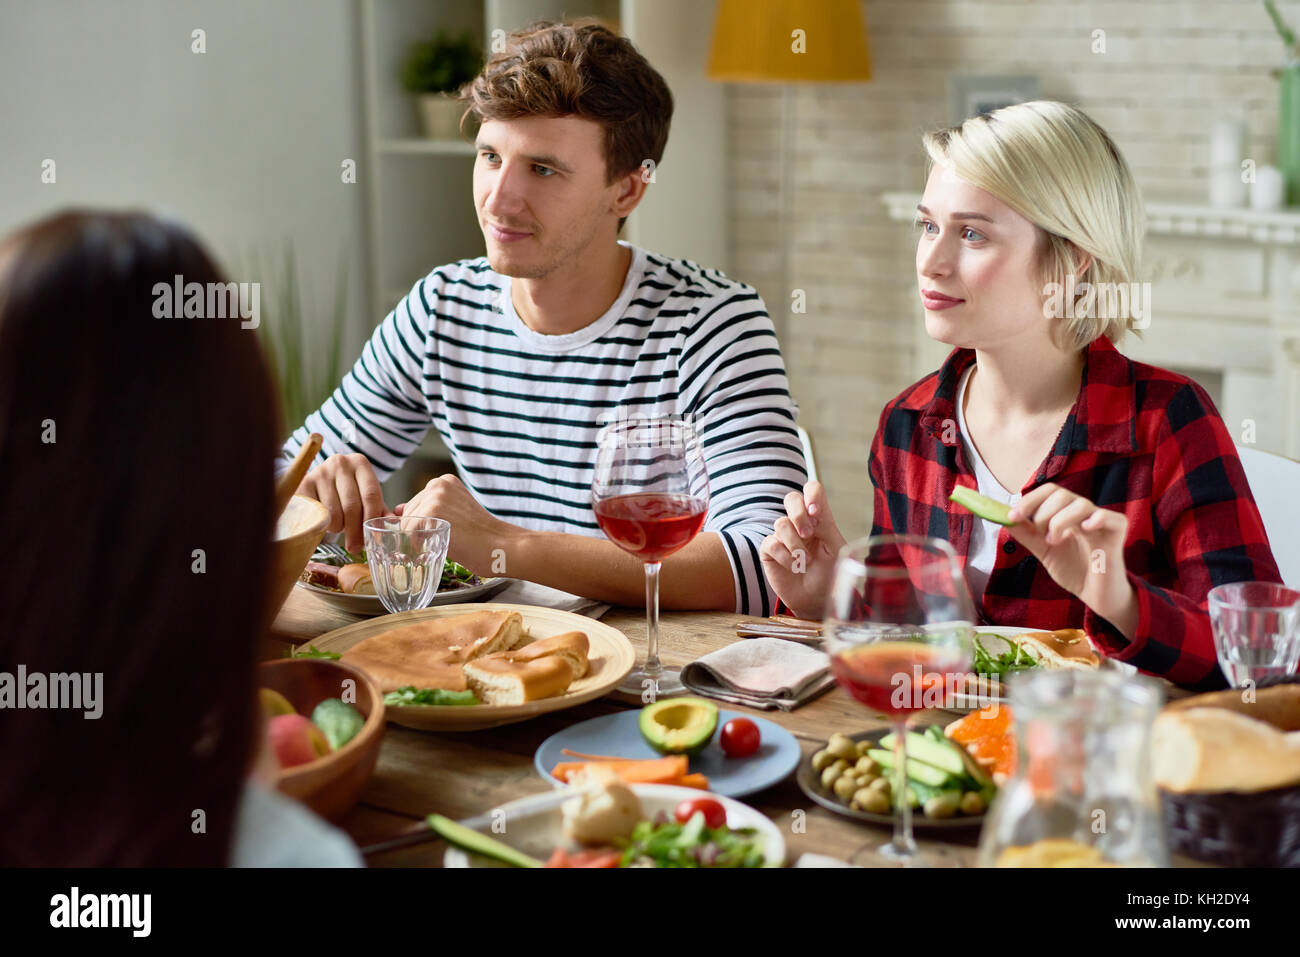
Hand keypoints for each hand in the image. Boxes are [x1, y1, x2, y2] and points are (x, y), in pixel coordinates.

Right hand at [296, 453, 389, 552]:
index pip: (371, 495)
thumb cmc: (348, 490)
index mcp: (361, 463)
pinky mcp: (304, 483)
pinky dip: (323, 524)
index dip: (372, 519)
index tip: (373, 538)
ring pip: (333, 512)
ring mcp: (320, 472)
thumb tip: (393, 524)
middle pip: (352, 505)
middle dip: (355, 531)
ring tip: (340, 529)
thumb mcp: (366, 495)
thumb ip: (380, 509)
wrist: (320, 480)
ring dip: (339, 528)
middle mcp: (340, 463)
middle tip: (355, 548)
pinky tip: (327, 524)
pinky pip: (317, 513)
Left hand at [396, 474, 519, 574]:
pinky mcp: (430, 511)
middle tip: (452, 536)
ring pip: (406, 526)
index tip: (451, 530)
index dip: (426, 525)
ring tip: (451, 538)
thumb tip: (397, 511)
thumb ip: (426, 509)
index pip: (415, 507)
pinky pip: (409, 534)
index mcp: (444, 482)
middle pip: (408, 515)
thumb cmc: (480, 536)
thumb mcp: (452, 515)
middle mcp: (437, 484)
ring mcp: (433, 496)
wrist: (500, 546)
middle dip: (421, 531)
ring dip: (422, 539)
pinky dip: (422, 545)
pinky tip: (445, 542)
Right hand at [759, 481, 847, 618]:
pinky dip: (785, 557)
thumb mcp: (836, 550)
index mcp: (819, 518)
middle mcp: (799, 523)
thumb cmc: (829, 573)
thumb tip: (813, 513)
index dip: (812, 495)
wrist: (817, 598)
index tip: (815, 512)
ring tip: (806, 561)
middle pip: (791, 498)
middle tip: (809, 534)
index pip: (812, 490)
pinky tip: (794, 567)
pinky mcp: (770, 550)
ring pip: (781, 523)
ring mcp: (783, 535)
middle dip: (799, 515)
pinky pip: (771, 543)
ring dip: (795, 544)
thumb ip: (827, 528)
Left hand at [1007, 482, 1136, 633]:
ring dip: (1060, 521)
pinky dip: (1096, 519)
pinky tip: (1084, 530)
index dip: (1029, 500)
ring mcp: (1101, 522)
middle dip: (1043, 513)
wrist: (1096, 595)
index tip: (1013, 517)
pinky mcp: (1117, 534)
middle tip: (1041, 536)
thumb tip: (1004, 518)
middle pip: (1062, 494)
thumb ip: (1027, 534)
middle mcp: (1083, 513)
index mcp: (1066, 513)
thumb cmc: (1074, 570)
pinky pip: (1110, 517)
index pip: (1049, 491)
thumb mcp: (1043, 550)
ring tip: (1055, 541)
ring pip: (1081, 504)